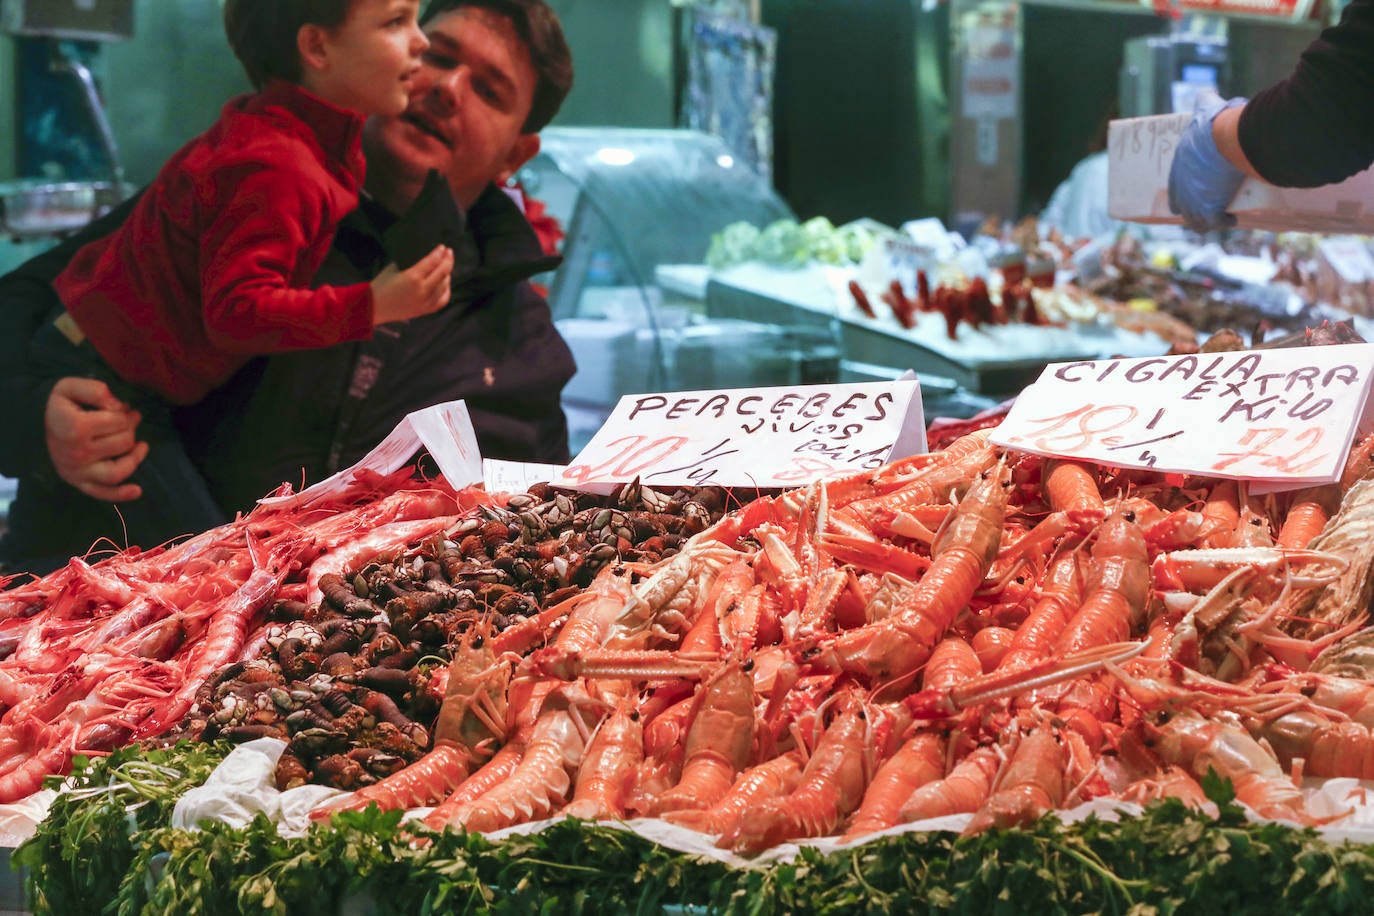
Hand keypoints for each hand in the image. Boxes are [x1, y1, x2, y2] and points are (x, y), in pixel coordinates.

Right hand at [44, 377, 148, 501]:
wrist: (33, 425)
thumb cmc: (58, 406)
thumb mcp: (70, 387)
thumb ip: (96, 391)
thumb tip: (119, 406)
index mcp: (75, 427)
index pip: (118, 421)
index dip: (125, 412)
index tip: (122, 408)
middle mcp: (77, 452)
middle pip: (122, 443)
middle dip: (131, 429)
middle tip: (131, 420)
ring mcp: (77, 470)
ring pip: (118, 470)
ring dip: (135, 457)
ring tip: (141, 445)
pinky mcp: (78, 482)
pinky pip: (102, 493)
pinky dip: (120, 494)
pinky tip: (137, 491)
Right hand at [370, 244, 453, 325]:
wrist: (372, 307)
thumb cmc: (380, 286)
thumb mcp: (394, 268)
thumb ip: (413, 266)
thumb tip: (427, 260)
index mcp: (412, 277)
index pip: (432, 262)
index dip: (439, 253)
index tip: (443, 247)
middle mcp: (422, 290)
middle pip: (442, 273)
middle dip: (448, 261)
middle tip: (449, 253)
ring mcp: (425, 302)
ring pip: (444, 286)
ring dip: (448, 275)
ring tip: (447, 267)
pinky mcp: (424, 310)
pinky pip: (442, 300)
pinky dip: (446, 291)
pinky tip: (446, 284)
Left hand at [1168, 95, 1248, 232]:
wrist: (1224, 138)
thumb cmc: (1215, 123)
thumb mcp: (1205, 108)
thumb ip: (1203, 101)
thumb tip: (1206, 92)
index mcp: (1179, 171)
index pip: (1175, 191)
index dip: (1185, 196)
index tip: (1198, 196)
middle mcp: (1181, 190)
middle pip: (1184, 210)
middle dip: (1196, 211)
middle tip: (1211, 209)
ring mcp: (1193, 203)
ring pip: (1197, 222)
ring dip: (1209, 221)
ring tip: (1221, 217)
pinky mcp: (1209, 211)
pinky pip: (1216, 224)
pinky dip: (1226, 222)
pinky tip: (1233, 219)